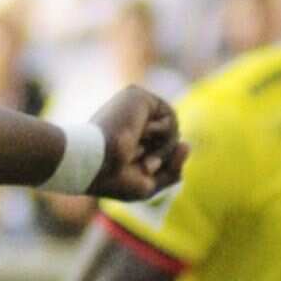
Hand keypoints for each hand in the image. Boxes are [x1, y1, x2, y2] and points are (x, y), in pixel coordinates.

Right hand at [86, 85, 188, 200]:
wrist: (94, 164)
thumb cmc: (113, 178)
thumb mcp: (147, 185)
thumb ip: (172, 171)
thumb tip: (185, 144)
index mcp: (125, 139)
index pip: (160, 151)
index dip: (159, 166)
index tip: (140, 170)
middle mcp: (128, 121)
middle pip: (169, 141)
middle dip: (162, 157)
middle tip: (139, 162)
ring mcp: (132, 107)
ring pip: (173, 129)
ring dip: (163, 148)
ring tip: (139, 150)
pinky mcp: (138, 95)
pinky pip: (170, 116)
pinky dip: (162, 133)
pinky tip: (140, 133)